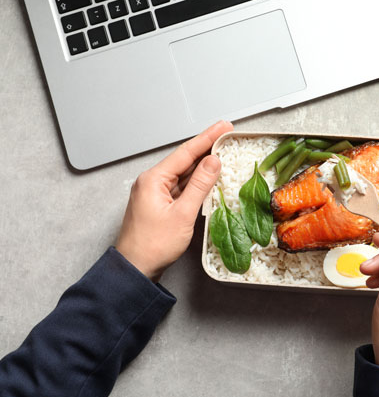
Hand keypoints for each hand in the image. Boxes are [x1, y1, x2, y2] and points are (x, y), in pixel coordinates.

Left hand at [116, 121, 233, 280]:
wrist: (135, 269)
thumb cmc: (153, 245)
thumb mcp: (182, 214)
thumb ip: (200, 185)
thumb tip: (213, 162)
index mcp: (153, 180)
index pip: (185, 152)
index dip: (207, 138)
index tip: (222, 127)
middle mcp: (151, 182)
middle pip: (184, 160)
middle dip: (206, 147)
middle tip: (225, 135)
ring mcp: (154, 193)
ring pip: (183, 173)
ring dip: (202, 164)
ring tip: (221, 151)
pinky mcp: (159, 204)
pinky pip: (180, 186)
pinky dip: (195, 181)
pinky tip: (208, 177)